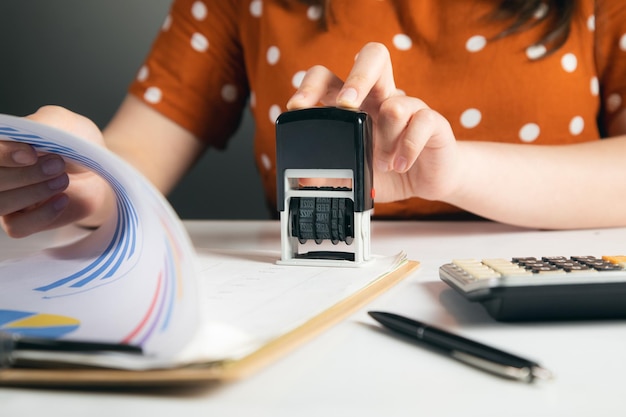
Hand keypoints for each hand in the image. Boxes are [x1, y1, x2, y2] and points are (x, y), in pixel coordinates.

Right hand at [0, 106, 112, 237]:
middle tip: (59, 164)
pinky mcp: (22, 220)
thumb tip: (22, 137)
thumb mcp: (63, 124)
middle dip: (26, 174)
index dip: (5, 155)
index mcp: (1, 146)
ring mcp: (6, 198)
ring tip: (63, 180)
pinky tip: (63, 199)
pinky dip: (42, 214)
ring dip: (33, 193)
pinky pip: (17, 227)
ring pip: (0, 204)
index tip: (32, 154)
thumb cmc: (76, 143)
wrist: (99, 169)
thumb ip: (42, 124)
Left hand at [286, 42, 460, 203]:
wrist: (428, 179)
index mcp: (355, 103)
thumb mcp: (353, 173)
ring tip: (383, 163)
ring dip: (386, 138)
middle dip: (357, 77)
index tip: (296, 107)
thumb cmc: (388, 170)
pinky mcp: (432, 121)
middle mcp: (380, 97)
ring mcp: (408, 106)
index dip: (310, 86)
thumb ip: (332, 172)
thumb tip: (306, 178)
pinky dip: (407, 148)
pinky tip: (400, 165)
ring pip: (395, 101)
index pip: (329, 77)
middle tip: (347, 104)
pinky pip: (421, 122)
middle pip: (372, 56)